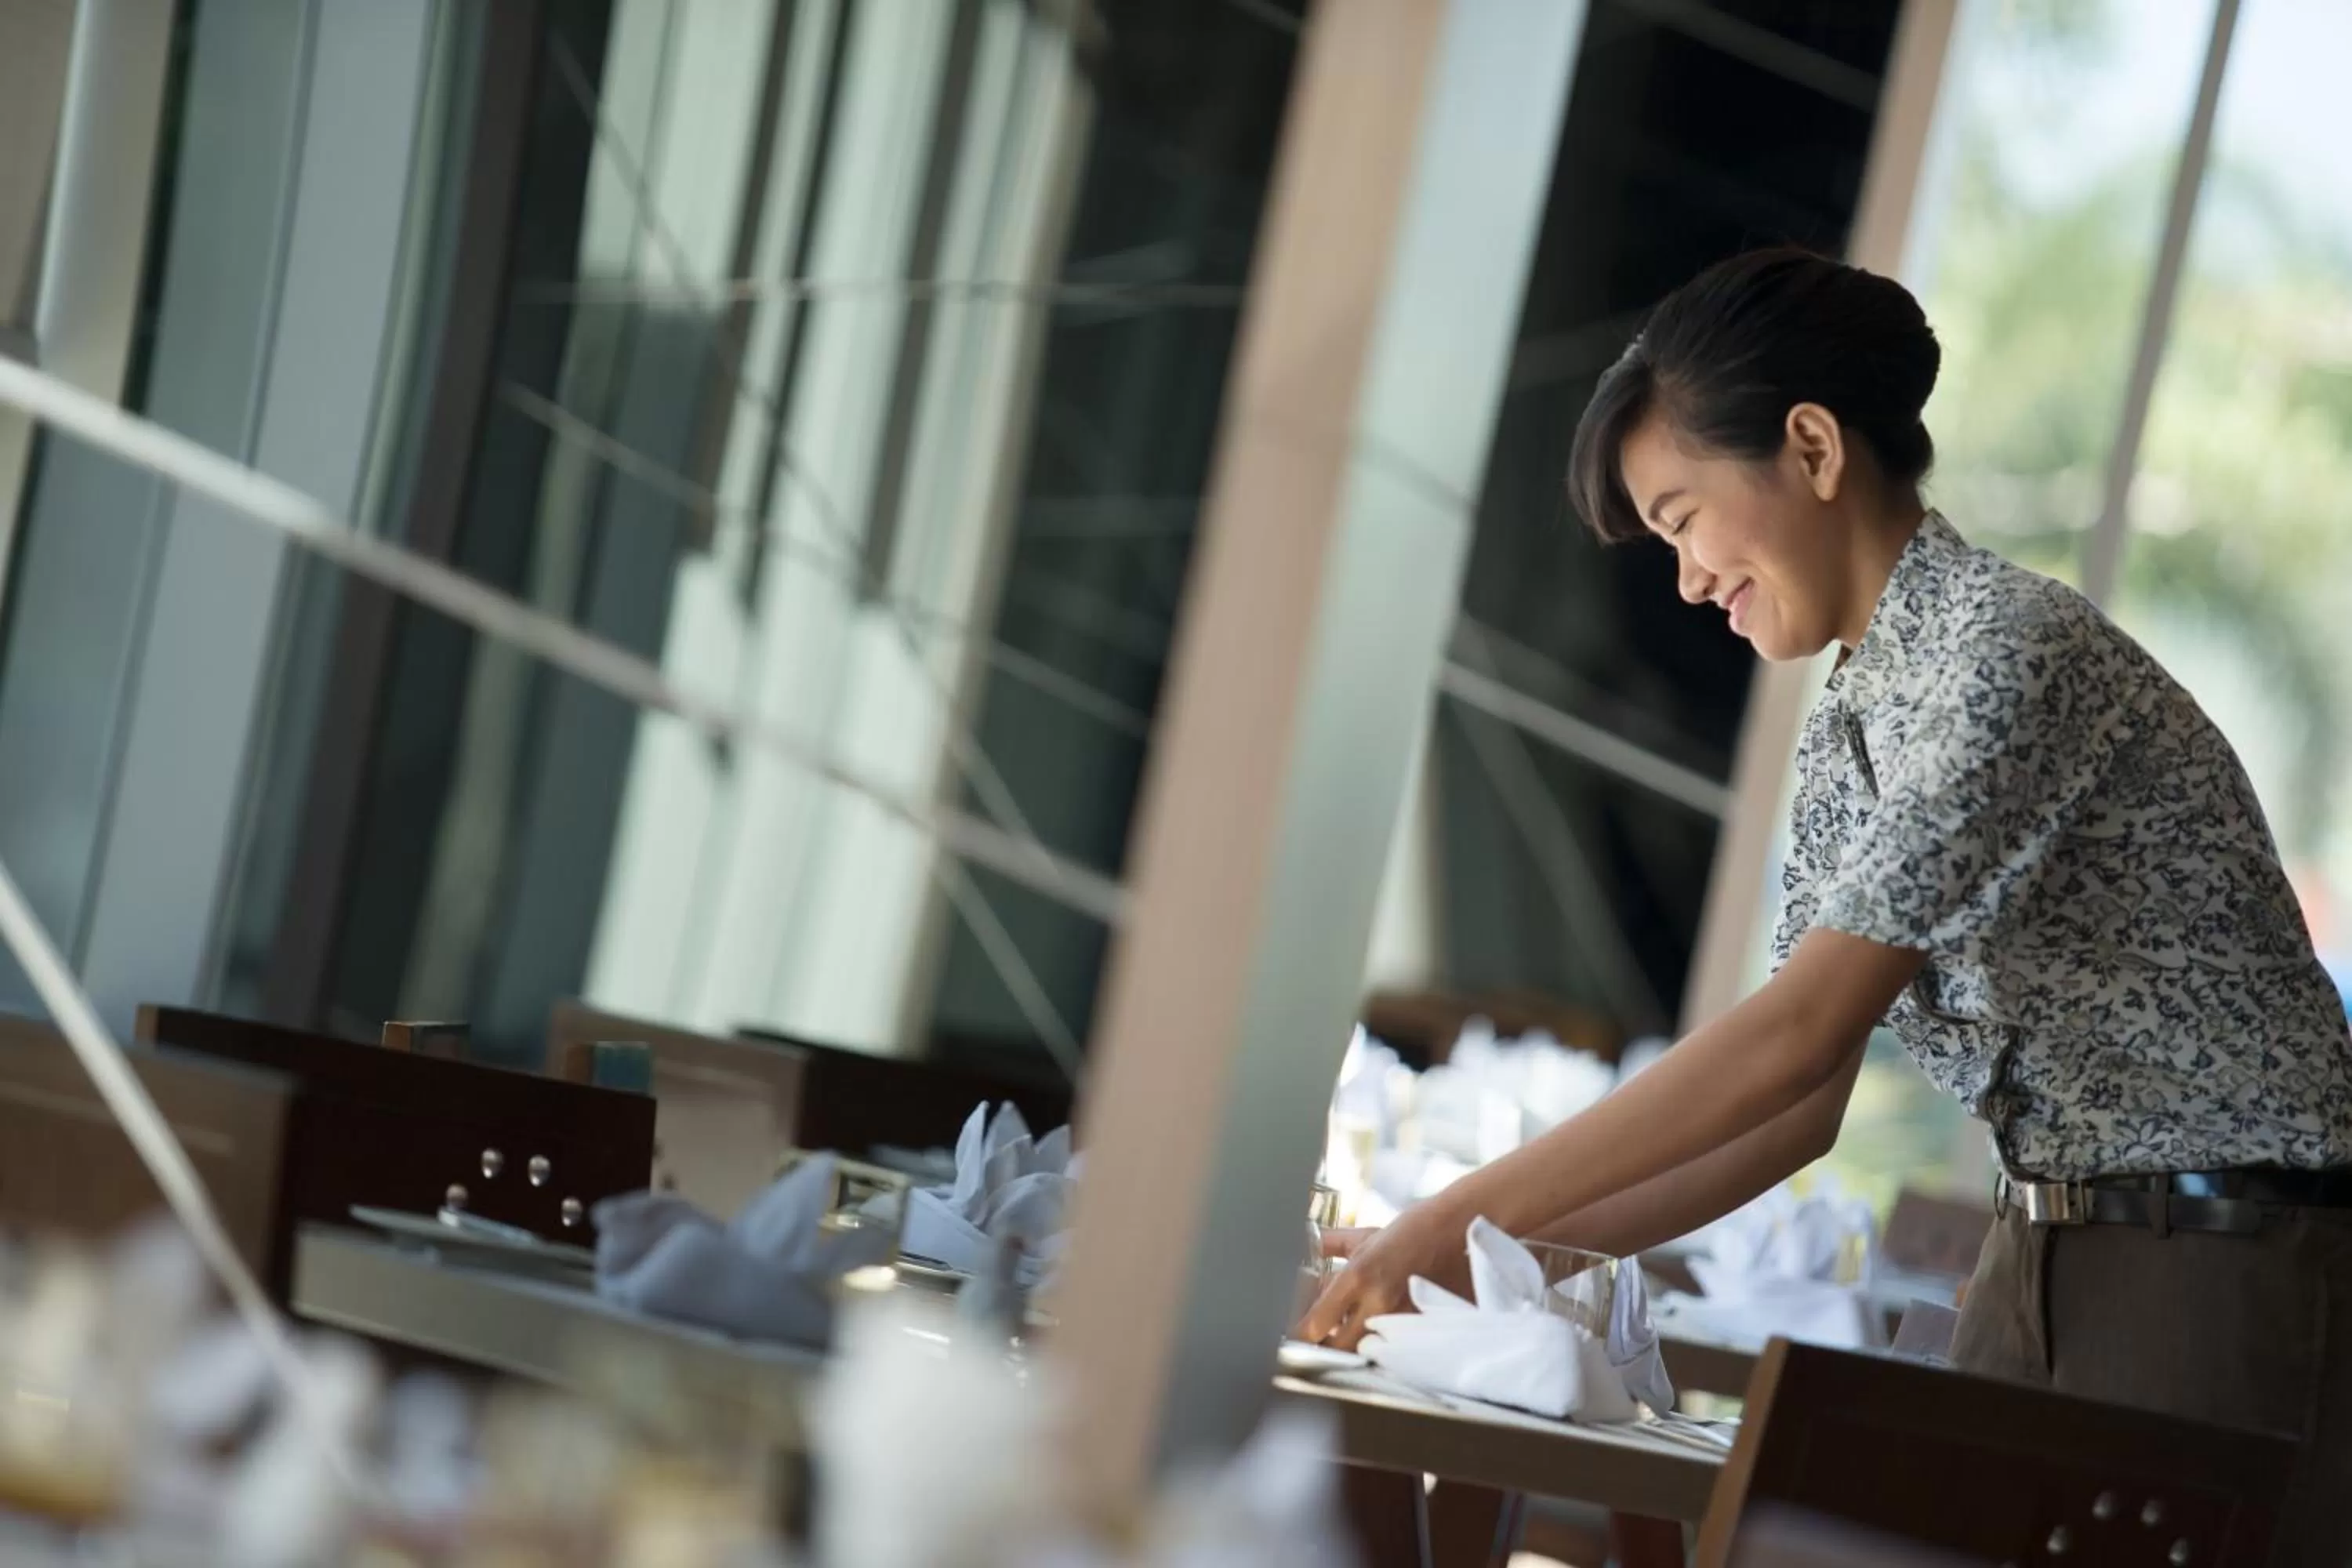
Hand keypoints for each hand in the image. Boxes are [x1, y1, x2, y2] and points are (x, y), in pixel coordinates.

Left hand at [1294, 1196, 1473, 1350]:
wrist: (1462, 1229)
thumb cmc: (1413, 1229)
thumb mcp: (1367, 1236)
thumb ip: (1331, 1245)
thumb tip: (1306, 1247)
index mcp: (1358, 1276)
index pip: (1314, 1325)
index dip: (1298, 1335)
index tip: (1292, 1335)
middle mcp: (1378, 1302)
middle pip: (1337, 1350)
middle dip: (1324, 1350)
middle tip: (1318, 1344)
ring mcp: (1403, 1319)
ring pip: (1365, 1353)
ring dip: (1353, 1349)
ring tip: (1347, 1339)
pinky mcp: (1425, 1328)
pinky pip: (1394, 1350)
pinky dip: (1382, 1347)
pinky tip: (1378, 1337)